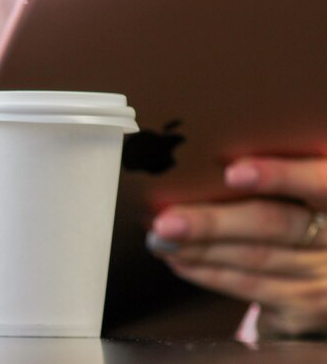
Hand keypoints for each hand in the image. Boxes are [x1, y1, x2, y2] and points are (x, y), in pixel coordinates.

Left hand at [147, 156, 326, 337]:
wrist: (323, 274)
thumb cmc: (301, 216)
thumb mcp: (303, 194)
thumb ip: (279, 179)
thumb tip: (206, 162)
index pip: (319, 182)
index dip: (279, 176)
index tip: (233, 173)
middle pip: (274, 224)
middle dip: (213, 222)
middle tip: (167, 220)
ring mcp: (324, 278)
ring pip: (255, 257)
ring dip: (200, 248)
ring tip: (161, 239)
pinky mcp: (306, 308)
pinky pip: (249, 287)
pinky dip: (208, 272)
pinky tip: (180, 261)